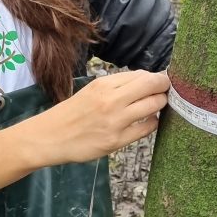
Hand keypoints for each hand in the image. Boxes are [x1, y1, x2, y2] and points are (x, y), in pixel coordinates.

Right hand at [21, 70, 170, 166]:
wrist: (50, 137)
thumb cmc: (71, 113)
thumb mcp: (91, 91)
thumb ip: (117, 86)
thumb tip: (147, 80)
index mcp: (103, 85)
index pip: (142, 75)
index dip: (157, 78)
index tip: (161, 81)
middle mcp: (110, 100)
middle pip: (152, 86)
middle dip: (164, 88)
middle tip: (167, 92)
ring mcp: (115, 121)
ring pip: (153, 105)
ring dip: (160, 104)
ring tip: (157, 106)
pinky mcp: (116, 141)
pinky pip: (146, 128)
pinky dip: (152, 123)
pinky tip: (148, 122)